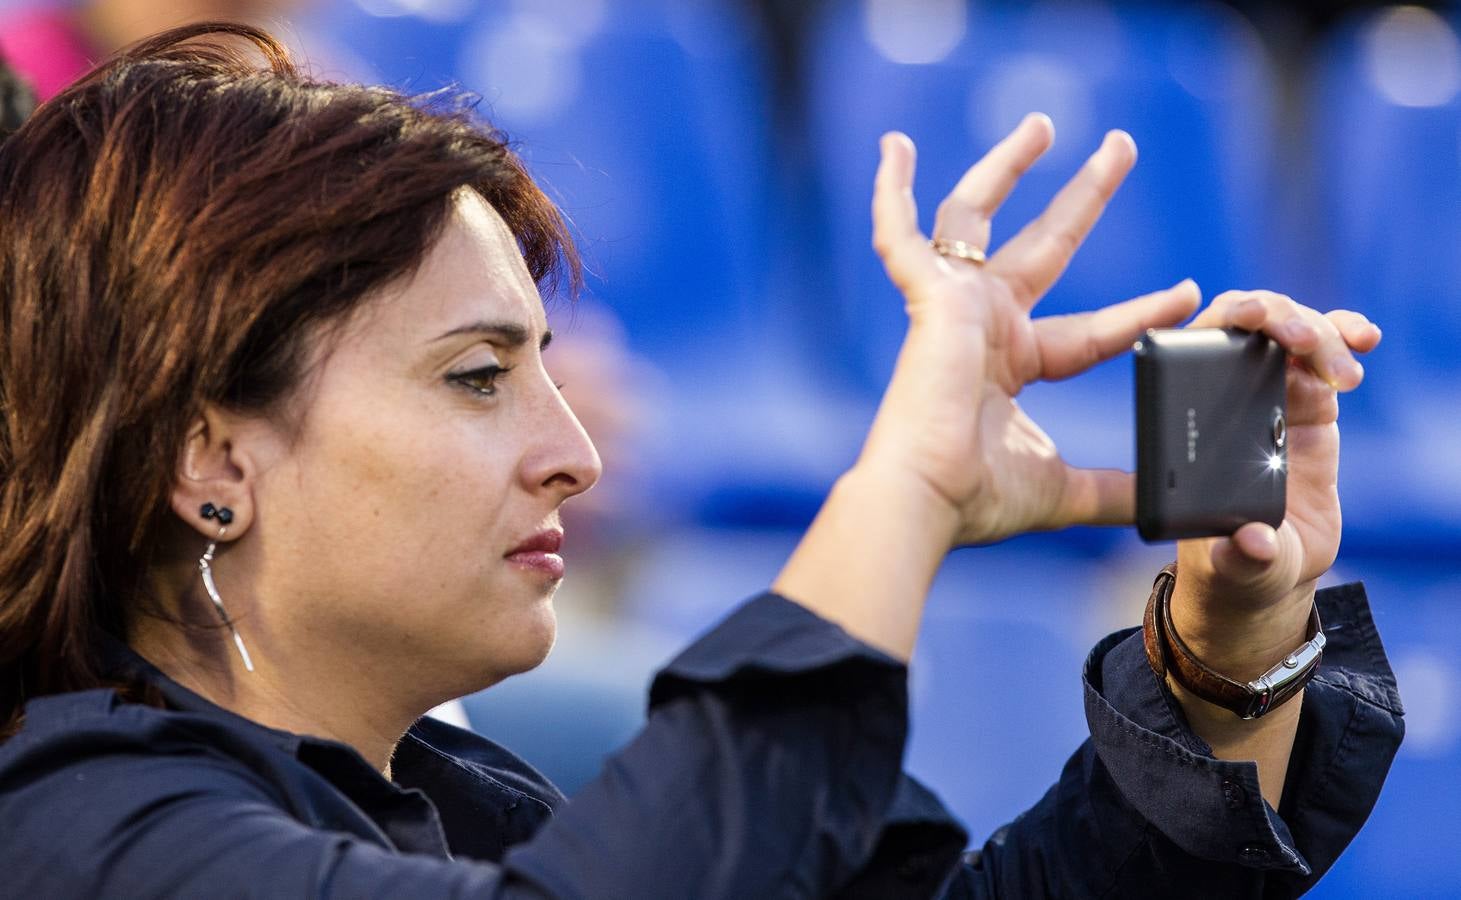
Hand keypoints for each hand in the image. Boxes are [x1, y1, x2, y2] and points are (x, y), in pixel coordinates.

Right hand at [858, 114, 1199, 546]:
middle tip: (1121, 146)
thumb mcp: (1067, 489)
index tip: (1189, 290)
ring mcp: (953, 308)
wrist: (926, 499)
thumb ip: (1118, 488)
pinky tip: (894, 146)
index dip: (1140, 310)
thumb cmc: (978, 498)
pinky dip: (892, 194)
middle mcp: (983, 327)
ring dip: (1005, 166)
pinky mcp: (928, 299)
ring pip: (977, 217)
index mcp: (1011, 365)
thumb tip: (1176, 504)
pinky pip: (901, 236)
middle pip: (1043, 243)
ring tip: (1043, 124)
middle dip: (1083, 195)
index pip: (1090, 329)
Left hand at [1170, 292, 1381, 671]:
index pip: (1192, 351)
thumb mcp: (1235, 568)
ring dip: (1320, 333)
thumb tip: (1252, 543)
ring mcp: (1269, 398)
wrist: (1265, 570)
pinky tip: (1364, 337)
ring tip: (1343, 372)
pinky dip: (1344, 338)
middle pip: (1246, 328)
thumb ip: (1242, 558)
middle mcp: (1223, 401)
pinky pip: (1325, 357)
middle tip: (1304, 342)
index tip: (1246, 319)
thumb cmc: (1232, 564)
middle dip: (1277, 318)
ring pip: (1289, 335)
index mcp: (1190, 424)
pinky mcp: (1309, 406)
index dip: (1218, 322)